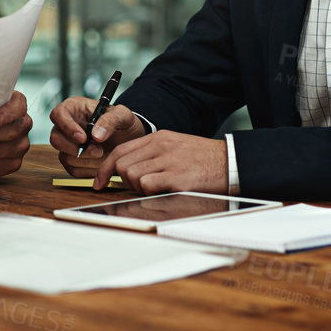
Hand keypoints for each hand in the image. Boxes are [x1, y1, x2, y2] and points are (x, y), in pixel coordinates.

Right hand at [49, 97, 145, 175]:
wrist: (129, 140)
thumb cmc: (123, 123)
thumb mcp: (123, 115)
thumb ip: (110, 120)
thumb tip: (96, 135)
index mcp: (74, 108)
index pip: (58, 114)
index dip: (67, 127)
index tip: (83, 138)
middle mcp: (67, 126)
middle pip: (56, 139)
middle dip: (77, 149)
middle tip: (99, 151)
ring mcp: (67, 144)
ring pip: (65, 157)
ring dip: (86, 160)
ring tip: (104, 154)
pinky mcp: (72, 161)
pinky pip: (73, 170)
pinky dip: (89, 170)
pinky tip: (101, 163)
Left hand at [98, 131, 227, 193]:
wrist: (231, 162)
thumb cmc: (204, 159)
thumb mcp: (175, 146)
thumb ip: (152, 154)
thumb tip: (127, 170)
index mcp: (159, 137)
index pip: (120, 151)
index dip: (105, 169)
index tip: (99, 182)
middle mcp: (161, 147)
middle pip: (122, 165)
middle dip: (124, 181)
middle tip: (140, 186)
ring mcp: (169, 161)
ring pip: (132, 176)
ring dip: (138, 188)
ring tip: (157, 188)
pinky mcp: (177, 178)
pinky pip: (148, 186)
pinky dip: (151, 192)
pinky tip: (165, 191)